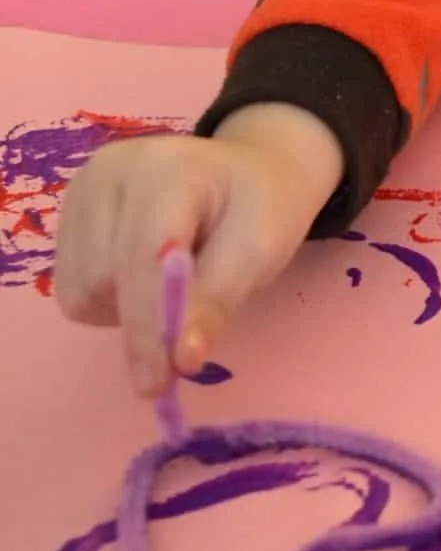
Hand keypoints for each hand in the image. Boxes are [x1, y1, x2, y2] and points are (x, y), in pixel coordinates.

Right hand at [54, 103, 343, 395]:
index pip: (142, 255)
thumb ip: (218, 300)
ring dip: (123, 313)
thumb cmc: (261, 210)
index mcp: (168, 168)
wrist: (247, 175)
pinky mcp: (69, 213)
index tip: (159, 382)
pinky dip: (106, 302)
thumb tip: (182, 358)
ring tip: (170, 288)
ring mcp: (83, 189)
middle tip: (184, 335)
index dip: (149, 323)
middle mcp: (111, 170)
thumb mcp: (261, 252)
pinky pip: (71, 285)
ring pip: (81, 287)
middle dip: (142, 322)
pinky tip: (142, 281)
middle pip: (104, 275)